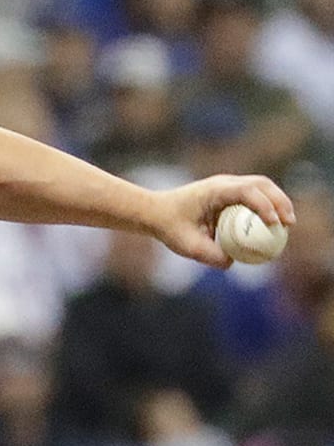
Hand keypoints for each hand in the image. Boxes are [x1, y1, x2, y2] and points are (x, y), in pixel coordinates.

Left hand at [148, 174, 294, 268]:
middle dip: (280, 201)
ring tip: (288, 224)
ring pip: (261, 186)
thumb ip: (209, 255)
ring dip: (278, 201)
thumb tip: (233, 262)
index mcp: (214, 191)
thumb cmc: (169, 226)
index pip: (247, 191)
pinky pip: (255, 196)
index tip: (273, 224)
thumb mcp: (186, 245)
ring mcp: (228, 186)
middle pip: (261, 184)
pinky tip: (274, 224)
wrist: (156, 212)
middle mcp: (223, 183)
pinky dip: (268, 206)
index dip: (264, 205)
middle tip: (289, 224)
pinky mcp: (230, 192)